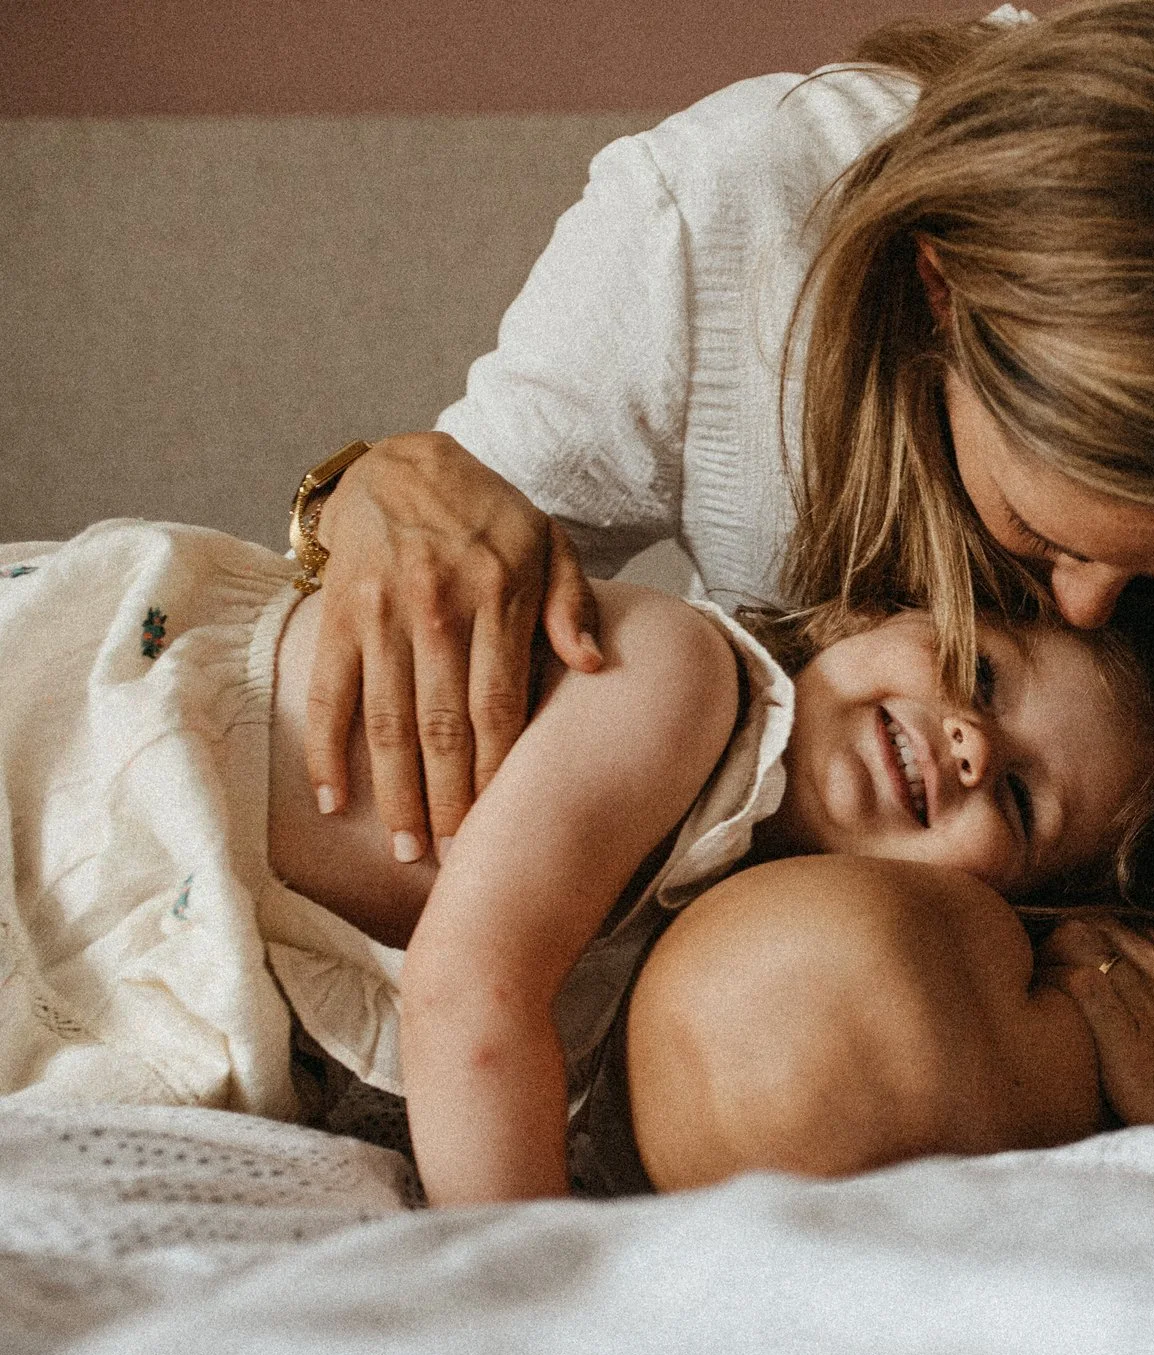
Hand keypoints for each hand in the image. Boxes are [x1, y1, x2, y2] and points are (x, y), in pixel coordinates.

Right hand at [304, 432, 604, 855]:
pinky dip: (326, 749)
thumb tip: (595, 665)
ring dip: (392, 791)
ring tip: (402, 849)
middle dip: (447, 800)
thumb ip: (573, 606)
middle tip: (450, 859)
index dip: (498, 774)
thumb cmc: (490, 516)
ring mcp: (381, 615)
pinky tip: (332, 800)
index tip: (502, 826)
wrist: (404, 462)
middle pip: (444, 727)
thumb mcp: (550, 544)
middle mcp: (436, 611)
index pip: (500, 706)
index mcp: (498, 599)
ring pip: (387, 721)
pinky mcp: (337, 615)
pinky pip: (330, 693)